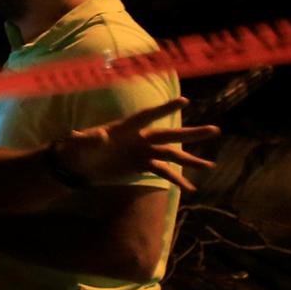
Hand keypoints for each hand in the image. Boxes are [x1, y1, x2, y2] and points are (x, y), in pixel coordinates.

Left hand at [54, 99, 218, 192]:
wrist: (77, 165)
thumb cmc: (76, 150)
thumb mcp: (79, 145)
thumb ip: (88, 139)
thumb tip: (99, 136)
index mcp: (125, 128)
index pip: (147, 116)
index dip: (164, 109)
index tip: (184, 101)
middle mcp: (139, 138)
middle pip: (168, 134)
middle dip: (191, 134)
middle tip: (214, 130)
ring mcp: (142, 152)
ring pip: (171, 154)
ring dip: (190, 160)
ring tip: (210, 165)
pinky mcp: (142, 165)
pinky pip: (163, 171)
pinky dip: (176, 179)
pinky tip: (190, 188)